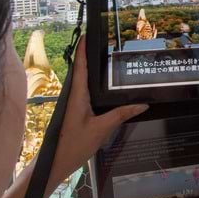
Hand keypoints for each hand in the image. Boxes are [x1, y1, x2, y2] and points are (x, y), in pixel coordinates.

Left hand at [48, 35, 147, 184]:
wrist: (55, 164)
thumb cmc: (74, 145)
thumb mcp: (101, 129)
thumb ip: (121, 114)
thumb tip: (142, 103)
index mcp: (78, 95)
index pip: (80, 66)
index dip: (83, 49)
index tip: (89, 33)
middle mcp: (74, 96)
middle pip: (81, 70)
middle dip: (90, 54)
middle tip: (105, 42)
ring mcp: (74, 104)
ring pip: (84, 81)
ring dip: (92, 69)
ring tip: (108, 59)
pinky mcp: (76, 112)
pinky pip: (86, 92)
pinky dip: (95, 84)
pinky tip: (106, 86)